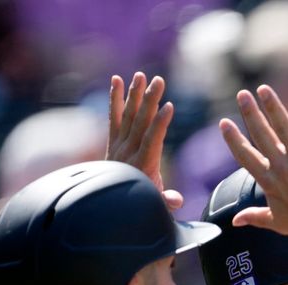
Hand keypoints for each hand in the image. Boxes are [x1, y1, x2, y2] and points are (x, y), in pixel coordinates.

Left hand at [107, 72, 180, 210]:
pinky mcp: (113, 141)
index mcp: (142, 165)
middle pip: (140, 122)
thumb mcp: (157, 207)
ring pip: (128, 115)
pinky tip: (117, 80)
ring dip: (135, 94)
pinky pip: (114, 117)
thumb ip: (166, 202)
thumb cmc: (141, 205)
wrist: (112, 207)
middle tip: (159, 81)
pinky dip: (115, 99)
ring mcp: (118, 145)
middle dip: (150, 100)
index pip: (152, 140)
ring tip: (141, 75)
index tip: (169, 106)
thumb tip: (176, 200)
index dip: (160, 123)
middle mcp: (127, 152)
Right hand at [218, 85, 287, 240]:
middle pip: (262, 135)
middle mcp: (282, 167)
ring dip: (273, 106)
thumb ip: (254, 217)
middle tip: (242, 94)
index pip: (245, 156)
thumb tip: (235, 221)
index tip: (224, 123)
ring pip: (284, 127)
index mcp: (269, 181)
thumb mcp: (277, 222)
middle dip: (251, 113)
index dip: (233, 139)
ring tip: (264, 90)